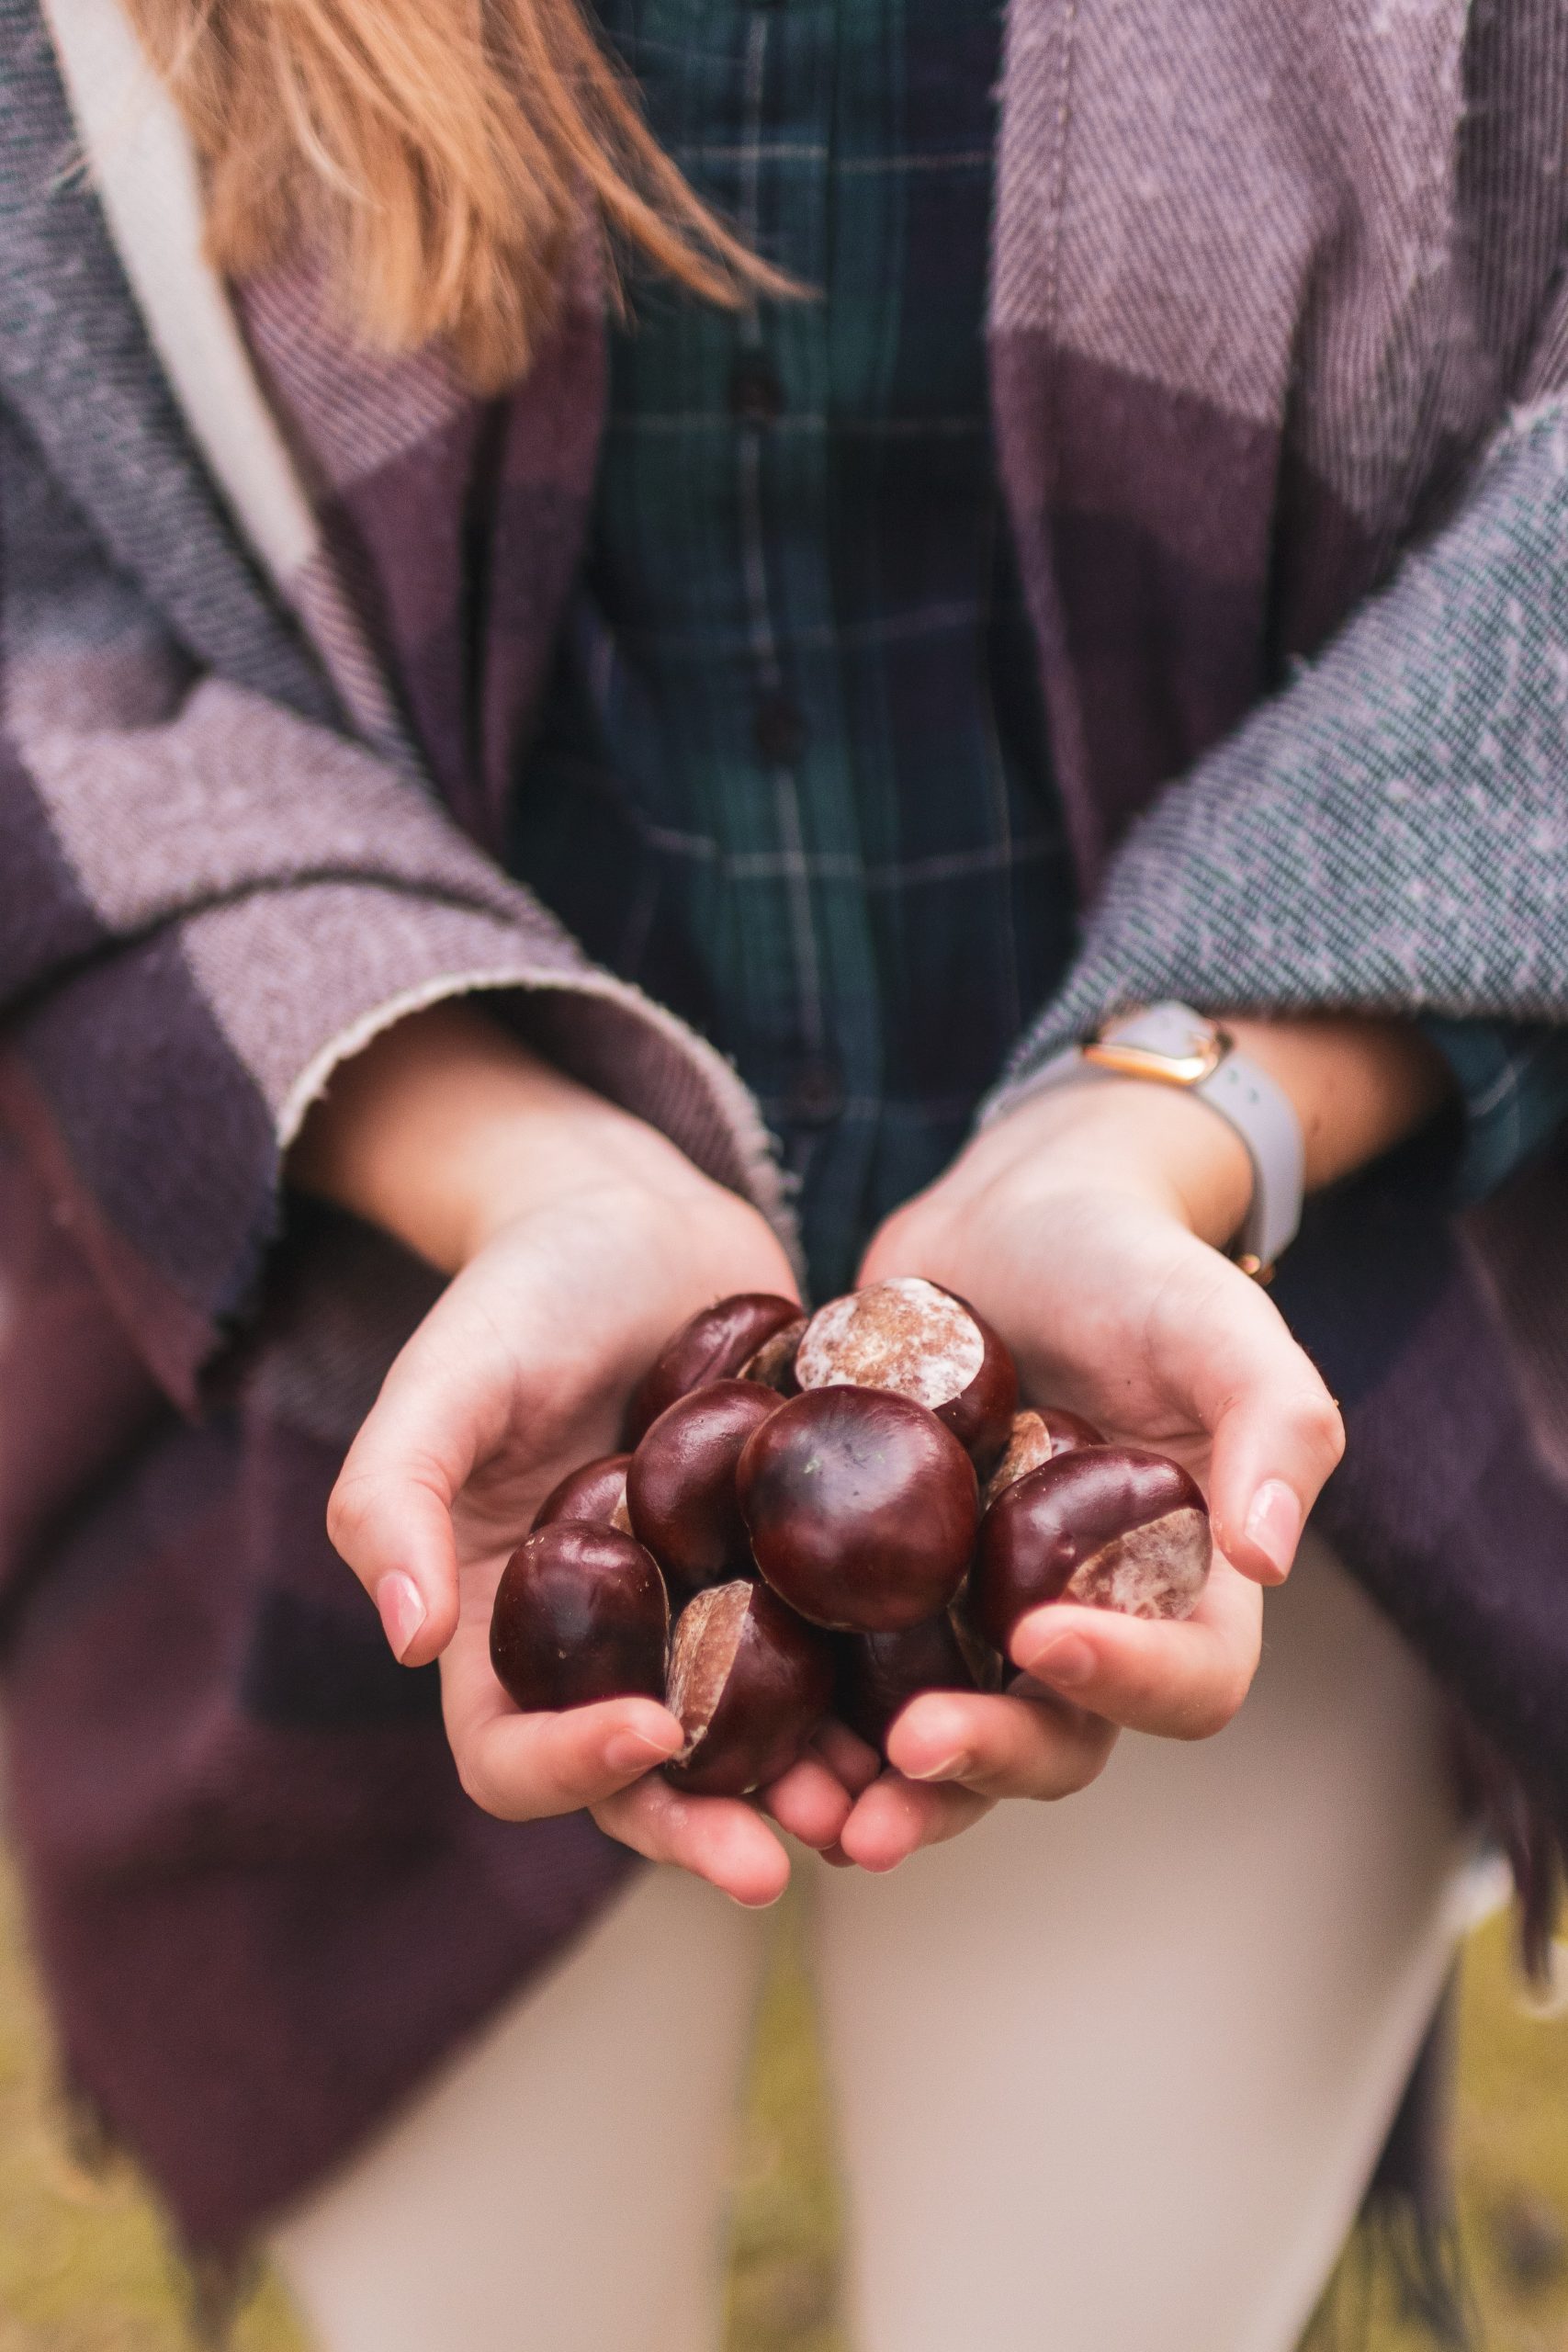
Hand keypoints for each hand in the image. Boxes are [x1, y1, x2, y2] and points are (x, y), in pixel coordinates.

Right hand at [312, 1009, 853, 1906]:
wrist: (637, 1216)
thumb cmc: (520, 1293)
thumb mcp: (441, 1379)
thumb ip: (391, 1497)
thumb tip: (401, 1640)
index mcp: (500, 1632)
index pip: (512, 1749)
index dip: (570, 1769)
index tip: (649, 1733)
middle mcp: (610, 1648)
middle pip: (647, 1780)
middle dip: (707, 1827)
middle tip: (777, 1863)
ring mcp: (708, 1616)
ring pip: (757, 1742)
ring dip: (810, 1787)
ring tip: (877, 1807)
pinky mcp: (796, 1573)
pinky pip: (839, 1656)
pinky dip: (880, 1694)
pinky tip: (941, 1703)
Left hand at [831, 1073, 1345, 1870]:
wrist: (1014, 1210)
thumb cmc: (1136, 1262)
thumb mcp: (1220, 1322)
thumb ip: (1279, 1425)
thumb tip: (1270, 1558)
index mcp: (1186, 1591)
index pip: (1186, 1684)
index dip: (1126, 1684)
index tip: (1042, 1636)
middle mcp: (1081, 1626)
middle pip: (1049, 1743)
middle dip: (978, 1770)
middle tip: (902, 1759)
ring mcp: (974, 1616)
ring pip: (936, 1739)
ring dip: (877, 1787)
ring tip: (804, 1806)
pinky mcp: (881, 1586)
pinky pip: (843, 1674)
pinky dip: (799, 1712)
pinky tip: (736, 1724)